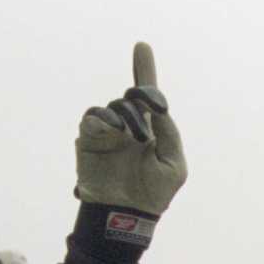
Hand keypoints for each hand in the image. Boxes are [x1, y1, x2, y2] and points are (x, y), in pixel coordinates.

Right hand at [74, 42, 186, 215]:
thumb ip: (168, 133)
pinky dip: (103, 118)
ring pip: (114, 106)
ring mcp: (108, 133)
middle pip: (132, 97)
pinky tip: (115, 130)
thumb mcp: (174, 164)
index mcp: (150, 131)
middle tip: (151, 117)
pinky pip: (92, 118)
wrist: (126, 216)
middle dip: (143, 98)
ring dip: (126, 116)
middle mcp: (128, 127)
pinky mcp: (90, 140)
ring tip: (133, 137)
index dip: (144, 70)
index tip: (142, 46)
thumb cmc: (154, 195)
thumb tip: (157, 108)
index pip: (146, 97)